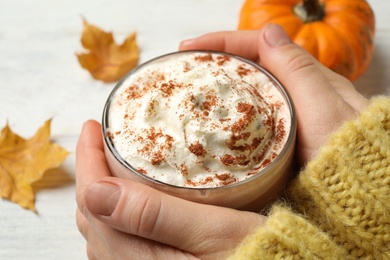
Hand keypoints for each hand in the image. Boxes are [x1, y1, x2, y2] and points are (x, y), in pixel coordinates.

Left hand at [76, 120, 264, 258]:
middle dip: (92, 171)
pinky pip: (119, 239)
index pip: (94, 201)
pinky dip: (117, 210)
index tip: (93, 126)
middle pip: (92, 215)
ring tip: (112, 161)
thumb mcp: (211, 231)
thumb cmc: (256, 256)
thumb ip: (152, 216)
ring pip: (103, 228)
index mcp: (141, 258)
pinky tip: (131, 198)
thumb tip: (96, 190)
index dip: (88, 160)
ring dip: (102, 190)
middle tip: (102, 138)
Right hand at [180, 23, 368, 165]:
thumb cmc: (346, 157)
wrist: (354, 200)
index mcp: (306, 79)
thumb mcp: (324, 109)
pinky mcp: (276, 138)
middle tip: (184, 66)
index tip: (189, 48)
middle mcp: (294, 93)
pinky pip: (247, 116)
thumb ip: (298, 70)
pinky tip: (209, 121)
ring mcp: (284, 116)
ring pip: (246, 90)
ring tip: (189, 89)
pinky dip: (226, 112)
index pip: (259, 46)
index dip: (223, 42)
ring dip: (218, 86)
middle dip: (215, 60)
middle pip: (249, 64)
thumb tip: (269, 31)